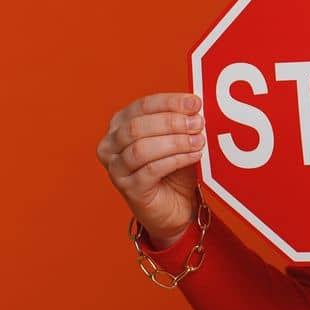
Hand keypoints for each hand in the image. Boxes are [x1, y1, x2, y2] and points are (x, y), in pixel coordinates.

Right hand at [96, 91, 206, 246]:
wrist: (175, 207)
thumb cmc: (173, 169)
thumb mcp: (178, 139)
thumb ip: (182, 121)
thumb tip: (195, 104)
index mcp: (120, 125)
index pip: (142, 106)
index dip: (170, 102)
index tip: (195, 102)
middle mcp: (110, 145)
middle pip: (137, 127)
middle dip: (171, 122)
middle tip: (198, 123)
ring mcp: (116, 169)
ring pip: (141, 149)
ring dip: (175, 142)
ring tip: (198, 141)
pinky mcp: (128, 189)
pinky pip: (151, 170)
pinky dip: (176, 160)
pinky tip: (194, 156)